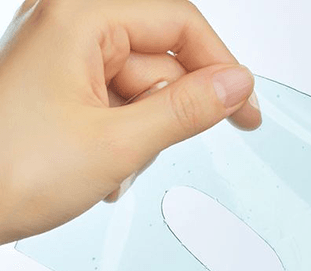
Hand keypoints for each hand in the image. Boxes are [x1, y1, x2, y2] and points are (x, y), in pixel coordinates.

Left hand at [0, 0, 260, 244]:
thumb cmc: (11, 171)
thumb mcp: (118, 144)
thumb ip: (186, 110)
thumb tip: (236, 85)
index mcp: (80, 17)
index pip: (180, 25)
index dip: (222, 69)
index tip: (246, 109)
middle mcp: (71, 28)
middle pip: (161, 62)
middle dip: (168, 115)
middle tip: (158, 149)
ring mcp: (66, 61)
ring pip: (143, 92)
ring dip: (143, 137)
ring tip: (114, 168)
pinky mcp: (63, 90)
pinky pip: (119, 107)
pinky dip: (124, 141)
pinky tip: (104, 168)